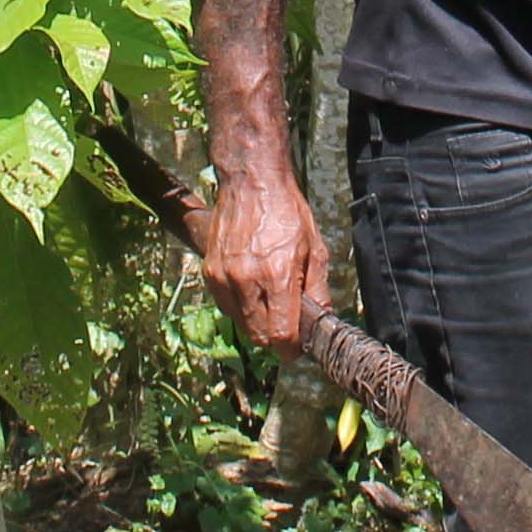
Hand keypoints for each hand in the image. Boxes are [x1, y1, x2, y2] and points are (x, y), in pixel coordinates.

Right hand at [199, 170, 330, 354]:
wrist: (252, 183)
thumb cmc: (287, 212)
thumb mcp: (316, 249)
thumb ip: (318, 290)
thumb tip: (320, 322)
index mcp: (278, 275)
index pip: (280, 334)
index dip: (291, 349)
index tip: (296, 348)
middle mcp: (247, 280)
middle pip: (258, 336)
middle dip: (275, 338)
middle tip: (286, 326)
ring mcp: (224, 277)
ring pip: (240, 324)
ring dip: (256, 323)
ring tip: (270, 302)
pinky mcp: (210, 272)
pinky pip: (226, 306)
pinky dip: (240, 307)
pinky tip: (253, 291)